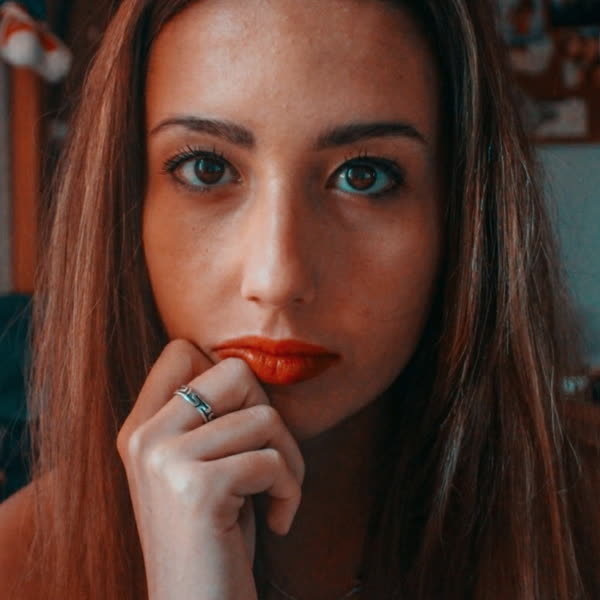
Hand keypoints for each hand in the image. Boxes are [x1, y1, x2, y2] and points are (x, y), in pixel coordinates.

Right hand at [117, 340, 304, 599]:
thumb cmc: (214, 537)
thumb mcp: (198, 467)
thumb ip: (206, 417)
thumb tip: (247, 365)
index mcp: (140, 428)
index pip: (181, 350)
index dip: (227, 379)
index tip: (240, 426)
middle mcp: (144, 437)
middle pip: (235, 372)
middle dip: (270, 416)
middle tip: (270, 463)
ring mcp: (166, 460)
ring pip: (265, 417)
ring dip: (290, 460)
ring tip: (277, 495)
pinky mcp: (199, 488)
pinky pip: (273, 461)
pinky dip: (290, 492)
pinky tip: (276, 522)